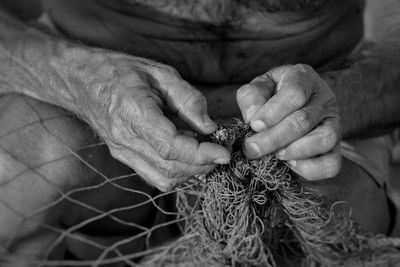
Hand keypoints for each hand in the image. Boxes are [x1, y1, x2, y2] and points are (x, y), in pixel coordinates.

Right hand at [74, 51, 230, 190]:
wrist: (82, 80)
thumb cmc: (121, 71)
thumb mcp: (159, 73)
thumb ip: (187, 98)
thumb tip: (209, 126)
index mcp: (133, 113)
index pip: (170, 147)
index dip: (201, 154)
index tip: (224, 151)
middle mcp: (125, 139)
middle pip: (169, 169)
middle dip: (202, 165)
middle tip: (220, 150)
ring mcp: (122, 152)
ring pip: (163, 178)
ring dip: (191, 171)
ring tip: (206, 152)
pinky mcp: (123, 157)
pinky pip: (154, 175)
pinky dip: (177, 171)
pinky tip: (187, 155)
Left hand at [236, 64, 340, 179]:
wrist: (296, 103)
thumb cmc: (273, 94)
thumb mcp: (259, 87)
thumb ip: (252, 97)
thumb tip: (253, 119)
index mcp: (303, 78)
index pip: (294, 93)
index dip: (273, 112)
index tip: (254, 125)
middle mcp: (324, 99)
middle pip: (304, 120)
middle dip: (274, 138)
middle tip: (252, 149)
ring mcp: (334, 123)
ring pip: (325, 139)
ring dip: (295, 151)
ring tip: (276, 155)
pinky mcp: (336, 147)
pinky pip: (332, 163)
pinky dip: (312, 169)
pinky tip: (291, 166)